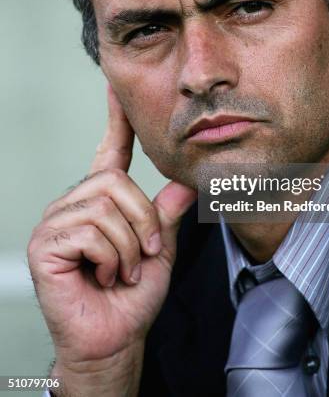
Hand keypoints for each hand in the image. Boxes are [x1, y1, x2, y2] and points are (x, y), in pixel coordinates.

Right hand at [28, 85, 196, 395]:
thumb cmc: (133, 295)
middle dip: (143, 222)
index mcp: (104, 200)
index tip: (117, 88)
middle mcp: (77, 203)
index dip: (116, 120)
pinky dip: (110, 257)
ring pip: (106, 206)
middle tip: (143, 254)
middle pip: (115, 182)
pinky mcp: (45, 243)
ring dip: (128, 246)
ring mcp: (57, 221)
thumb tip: (186, 182)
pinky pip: (90, 230)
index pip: (110, 150)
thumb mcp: (159, 249)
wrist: (116, 337)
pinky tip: (102, 275)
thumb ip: (167, 214)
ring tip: (121, 270)